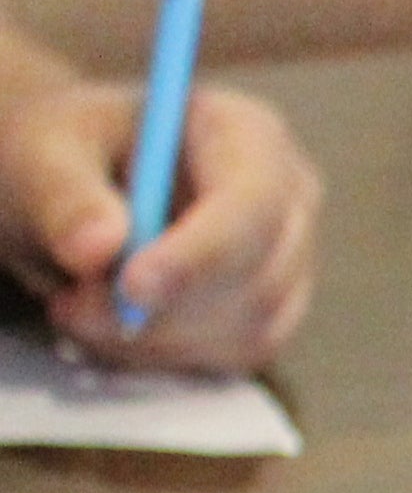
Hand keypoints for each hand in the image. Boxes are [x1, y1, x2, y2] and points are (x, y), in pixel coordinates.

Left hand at [0, 76, 316, 375]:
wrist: (73, 189)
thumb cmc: (67, 154)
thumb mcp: (42, 153)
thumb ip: (64, 195)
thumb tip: (98, 247)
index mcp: (247, 135)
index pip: (253, 204)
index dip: (200, 254)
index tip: (132, 288)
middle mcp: (287, 201)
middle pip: (260, 279)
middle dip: (167, 308)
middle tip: (75, 307)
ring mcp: (288, 264)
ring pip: (248, 329)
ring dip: (156, 336)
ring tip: (77, 307)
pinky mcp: (269, 316)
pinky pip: (232, 357)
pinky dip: (164, 353)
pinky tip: (112, 324)